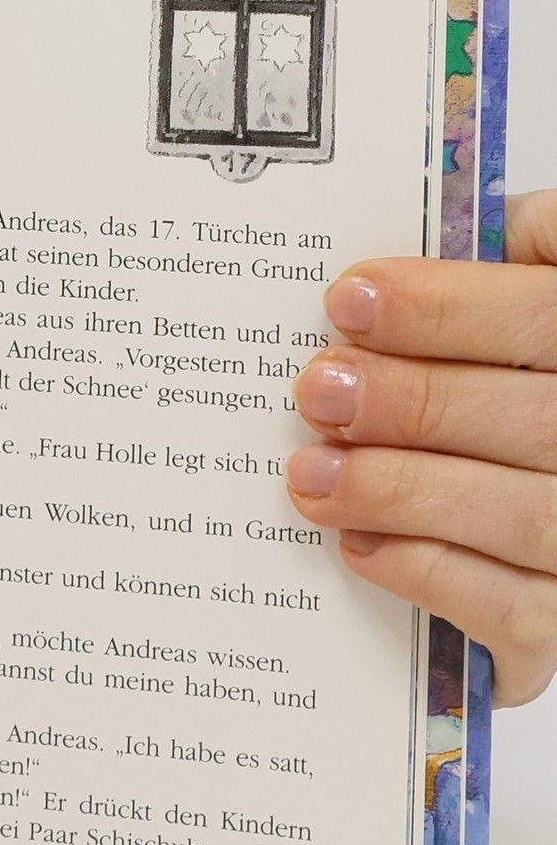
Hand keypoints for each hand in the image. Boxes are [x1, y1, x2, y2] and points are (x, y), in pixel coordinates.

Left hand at [289, 190, 556, 704]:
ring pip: (522, 516)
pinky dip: (429, 571)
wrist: (538, 521)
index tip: (351, 299)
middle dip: (413, 401)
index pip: (548, 316)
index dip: (450, 307)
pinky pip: (512, 610)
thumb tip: (449, 235)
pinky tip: (359, 544)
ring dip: (401, 489)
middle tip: (316, 389)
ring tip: (310, 473)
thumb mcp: (526, 312)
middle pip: (539, 421)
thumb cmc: (517, 401)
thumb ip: (513, 272)